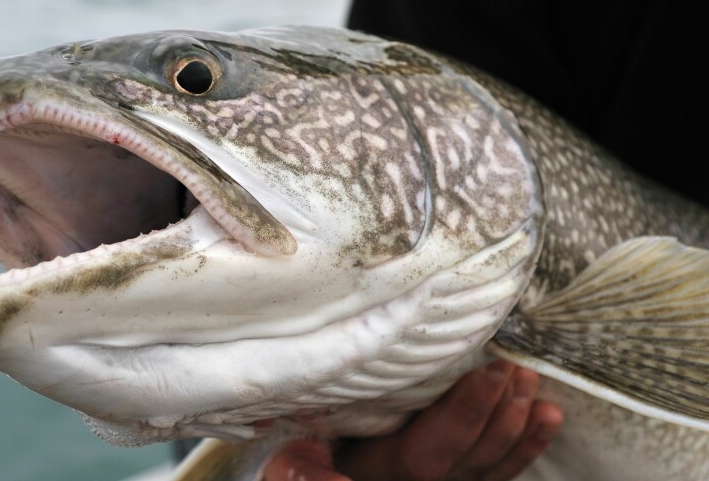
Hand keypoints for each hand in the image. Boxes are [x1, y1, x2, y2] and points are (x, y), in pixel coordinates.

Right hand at [263, 361, 563, 480]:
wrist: (331, 477)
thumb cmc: (309, 465)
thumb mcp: (293, 463)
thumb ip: (298, 468)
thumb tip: (295, 464)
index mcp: (381, 471)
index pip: (428, 449)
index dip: (463, 414)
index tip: (487, 374)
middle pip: (469, 456)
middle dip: (498, 410)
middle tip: (513, 368)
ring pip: (491, 466)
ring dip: (516, 423)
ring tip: (530, 381)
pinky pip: (501, 474)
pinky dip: (527, 446)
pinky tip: (546, 414)